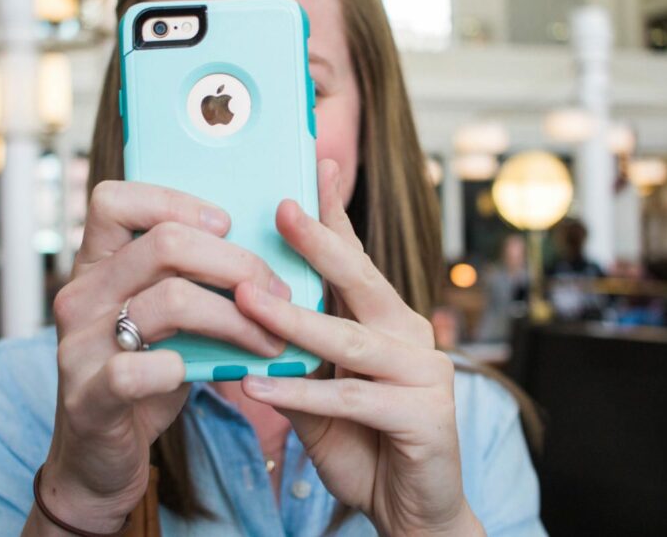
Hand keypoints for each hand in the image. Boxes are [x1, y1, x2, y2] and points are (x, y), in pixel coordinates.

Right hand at [30, 181, 288, 534]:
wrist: (98, 458)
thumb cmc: (145, 372)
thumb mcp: (165, 315)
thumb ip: (194, 276)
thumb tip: (270, 237)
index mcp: (97, 265)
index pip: (115, 200)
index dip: (175, 201)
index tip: (226, 223)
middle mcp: (81, 295)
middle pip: (164, 243)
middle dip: (238, 263)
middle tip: (278, 292)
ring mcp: (79, 346)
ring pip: (169, 300)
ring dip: (236, 318)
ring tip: (271, 339)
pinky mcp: (88, 398)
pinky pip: (137, 370)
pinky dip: (182, 369)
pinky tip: (216, 374)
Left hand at [234, 160, 484, 536]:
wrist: (414, 511)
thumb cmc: (365, 442)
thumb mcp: (322, 389)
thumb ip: (296, 352)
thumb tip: (242, 311)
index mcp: (388, 319)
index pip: (357, 258)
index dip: (335, 213)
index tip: (315, 164)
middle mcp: (412, 334)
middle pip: (361, 280)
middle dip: (320, 242)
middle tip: (282, 207)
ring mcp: (424, 373)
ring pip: (351, 340)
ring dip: (295, 321)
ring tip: (246, 301)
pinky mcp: (424, 416)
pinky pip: (352, 400)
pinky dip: (303, 394)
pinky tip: (259, 387)